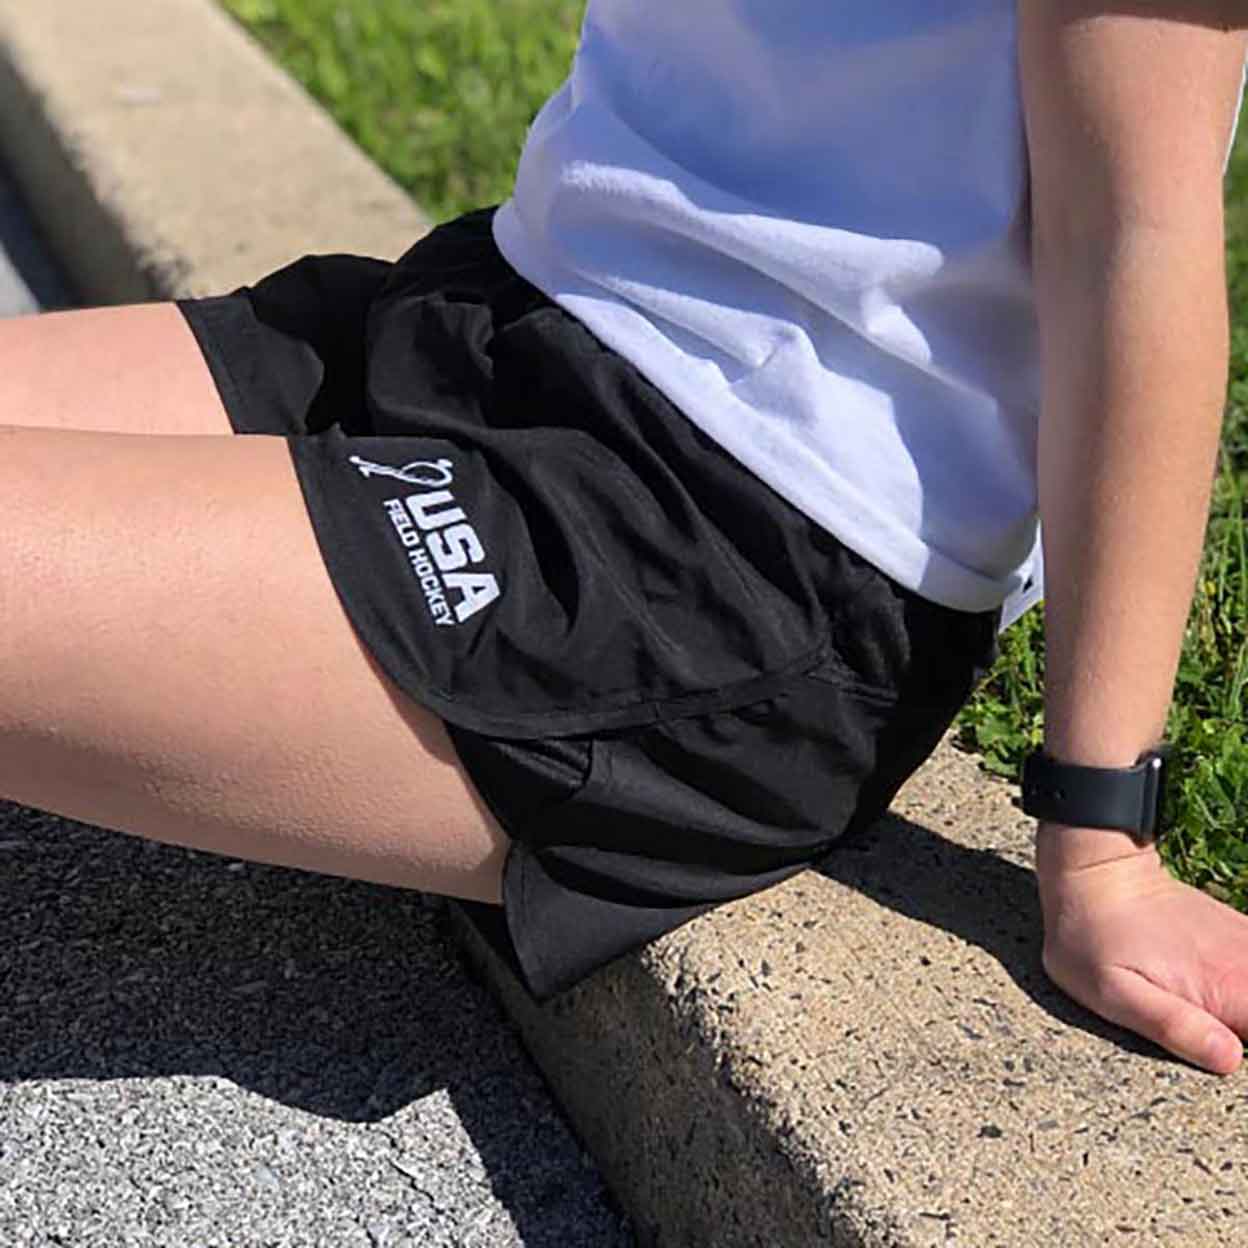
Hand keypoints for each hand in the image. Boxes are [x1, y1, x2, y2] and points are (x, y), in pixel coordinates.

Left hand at [1038, 848, 1247, 1074]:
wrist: (1095, 870)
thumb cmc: (1093, 937)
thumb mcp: (1112, 991)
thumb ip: (1171, 1025)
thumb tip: (1229, 1058)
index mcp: (1229, 990)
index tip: (1234, 1043)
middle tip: (1219, 1026)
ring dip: (1246, 1009)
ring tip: (1216, 1013)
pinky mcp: (1241, 935)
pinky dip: (1246, 992)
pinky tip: (1226, 1000)